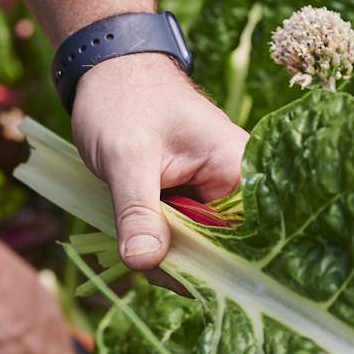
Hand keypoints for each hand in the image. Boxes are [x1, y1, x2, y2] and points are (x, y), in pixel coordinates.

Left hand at [71, 54, 248, 270]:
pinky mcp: (189, 197)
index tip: (184, 282)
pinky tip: (132, 246)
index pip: (248, 233)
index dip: (220, 265)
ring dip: (165, 255)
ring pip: (197, 245)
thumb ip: (137, 210)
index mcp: (238, 165)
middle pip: (223, 246)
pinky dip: (156, 242)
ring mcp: (210, 191)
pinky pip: (181, 233)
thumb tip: (144, 262)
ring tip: (130, 253)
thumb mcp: (127, 157)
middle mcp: (234, 181)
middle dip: (184, 264)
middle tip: (139, 264)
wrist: (105, 71)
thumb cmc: (123, 100)